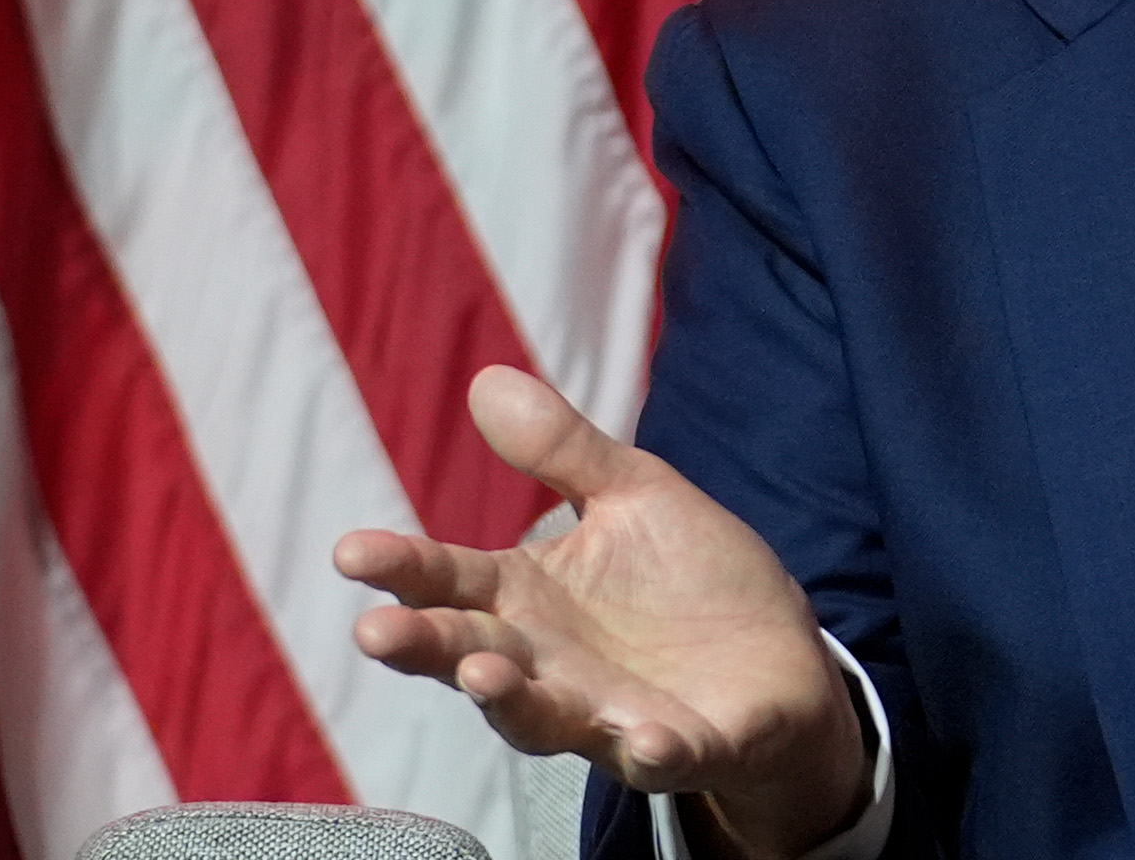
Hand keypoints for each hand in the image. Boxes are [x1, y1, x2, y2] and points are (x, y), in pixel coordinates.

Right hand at [335, 367, 865, 859]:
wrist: (782, 657)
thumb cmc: (690, 578)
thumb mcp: (634, 497)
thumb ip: (562, 452)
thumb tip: (487, 379)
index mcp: (531, 599)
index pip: (453, 582)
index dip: (404, 568)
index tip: (351, 550)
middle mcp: (551, 666)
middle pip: (473, 657)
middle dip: (427, 648)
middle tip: (378, 632)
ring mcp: (610, 714)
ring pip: (544, 718)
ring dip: (512, 701)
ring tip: (484, 674)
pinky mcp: (681, 746)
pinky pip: (658, 756)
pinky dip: (648, 749)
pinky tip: (643, 736)